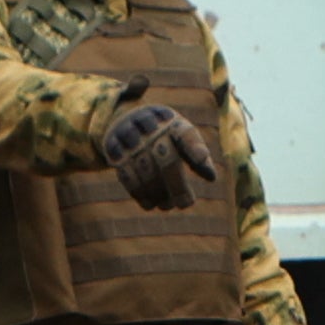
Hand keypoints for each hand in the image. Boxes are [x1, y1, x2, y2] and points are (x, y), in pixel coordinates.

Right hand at [102, 100, 219, 210]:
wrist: (126, 118)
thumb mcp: (182, 137)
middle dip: (177, 185)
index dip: (195, 149)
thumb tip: (211, 177)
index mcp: (172, 121)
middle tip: (185, 204)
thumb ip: (197, 154)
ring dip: (158, 193)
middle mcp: (150, 125)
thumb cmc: (164, 134)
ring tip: (168, 206)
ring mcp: (130, 135)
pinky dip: (139, 193)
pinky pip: (126, 173)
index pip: (186, 135)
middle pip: (166, 159)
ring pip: (145, 169)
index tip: (204, 165)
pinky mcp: (113, 147)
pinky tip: (150, 204)